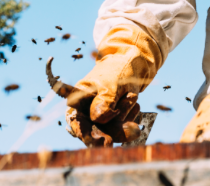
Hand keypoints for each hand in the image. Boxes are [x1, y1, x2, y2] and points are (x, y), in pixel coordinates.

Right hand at [65, 25, 161, 146]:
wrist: (133, 67)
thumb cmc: (116, 71)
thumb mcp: (110, 83)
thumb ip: (104, 101)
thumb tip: (97, 119)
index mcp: (77, 99)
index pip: (75, 120)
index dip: (84, 133)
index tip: (97, 141)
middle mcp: (87, 113)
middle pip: (94, 131)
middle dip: (106, 134)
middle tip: (111, 142)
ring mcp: (102, 120)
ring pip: (112, 131)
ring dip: (124, 117)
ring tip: (131, 96)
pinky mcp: (115, 124)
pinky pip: (124, 129)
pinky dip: (131, 118)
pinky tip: (134, 104)